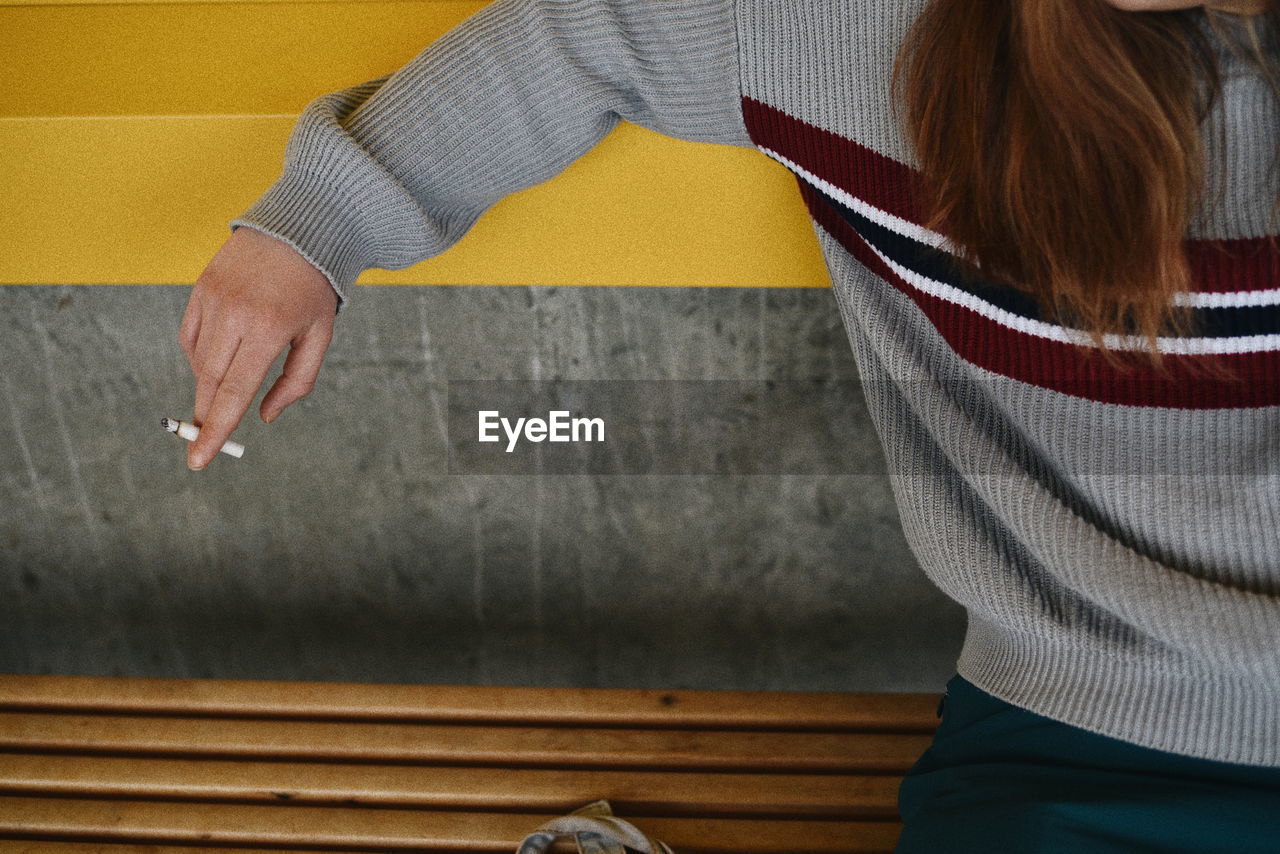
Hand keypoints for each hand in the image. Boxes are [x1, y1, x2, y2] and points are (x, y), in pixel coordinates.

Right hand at [179, 226, 336, 469]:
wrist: (301, 229)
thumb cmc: (315, 289)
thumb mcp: (319, 337)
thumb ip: (295, 382)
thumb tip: (263, 416)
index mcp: (268, 330)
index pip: (234, 393)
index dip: (215, 430)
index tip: (198, 461)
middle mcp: (235, 314)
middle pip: (210, 381)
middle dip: (207, 414)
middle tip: (204, 438)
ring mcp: (213, 298)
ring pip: (198, 361)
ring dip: (209, 383)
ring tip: (233, 379)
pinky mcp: (200, 287)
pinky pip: (190, 336)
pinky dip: (201, 355)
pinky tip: (222, 355)